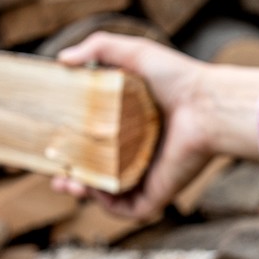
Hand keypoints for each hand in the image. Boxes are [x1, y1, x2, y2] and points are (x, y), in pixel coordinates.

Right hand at [56, 33, 258, 219]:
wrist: (207, 105)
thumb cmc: (177, 77)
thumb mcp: (134, 53)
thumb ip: (98, 48)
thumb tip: (62, 60)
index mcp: (133, 125)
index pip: (97, 142)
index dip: (72, 147)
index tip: (51, 146)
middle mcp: (141, 152)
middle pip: (100, 172)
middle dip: (72, 177)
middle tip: (56, 174)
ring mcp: (151, 174)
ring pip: (111, 195)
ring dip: (84, 193)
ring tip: (67, 183)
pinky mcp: (161, 192)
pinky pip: (130, 209)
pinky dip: (109, 206)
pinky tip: (93, 191)